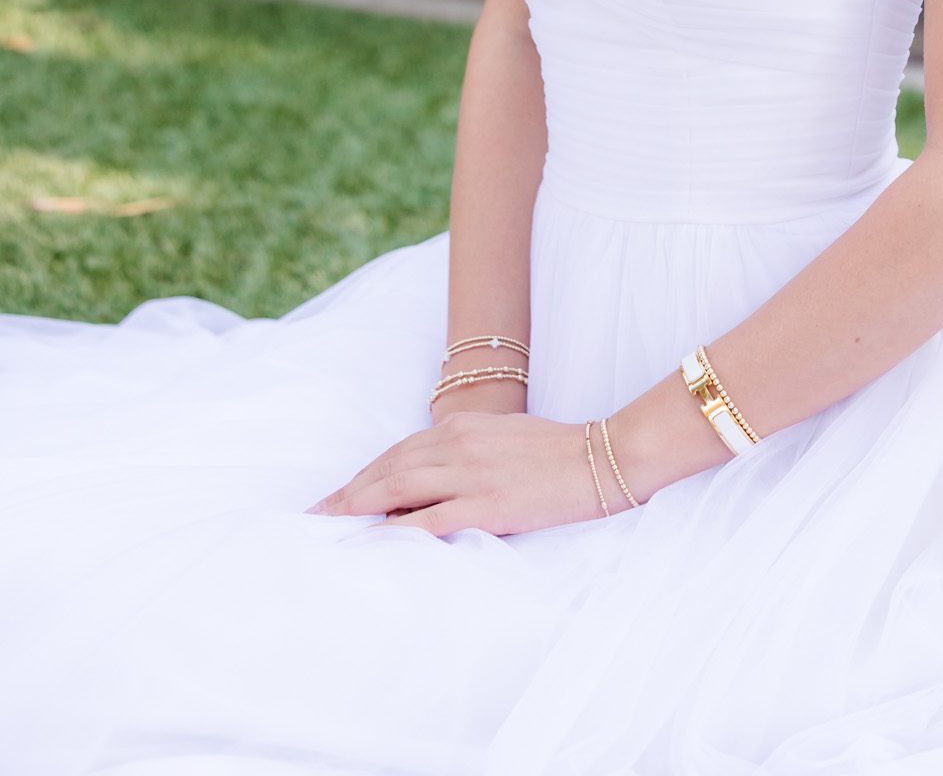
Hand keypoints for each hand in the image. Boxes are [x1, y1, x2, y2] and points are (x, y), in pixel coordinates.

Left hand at [306, 410, 622, 536]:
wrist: (604, 456)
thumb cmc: (559, 450)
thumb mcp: (505, 438)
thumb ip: (468, 451)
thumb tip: (435, 477)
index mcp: (463, 426)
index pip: (399, 451)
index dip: (364, 474)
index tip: (336, 494)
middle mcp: (459, 444)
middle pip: (388, 468)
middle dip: (347, 493)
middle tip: (312, 514)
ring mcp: (471, 475)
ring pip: (398, 489)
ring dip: (357, 508)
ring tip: (327, 526)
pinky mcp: (487, 505)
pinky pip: (429, 520)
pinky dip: (395, 530)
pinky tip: (372, 541)